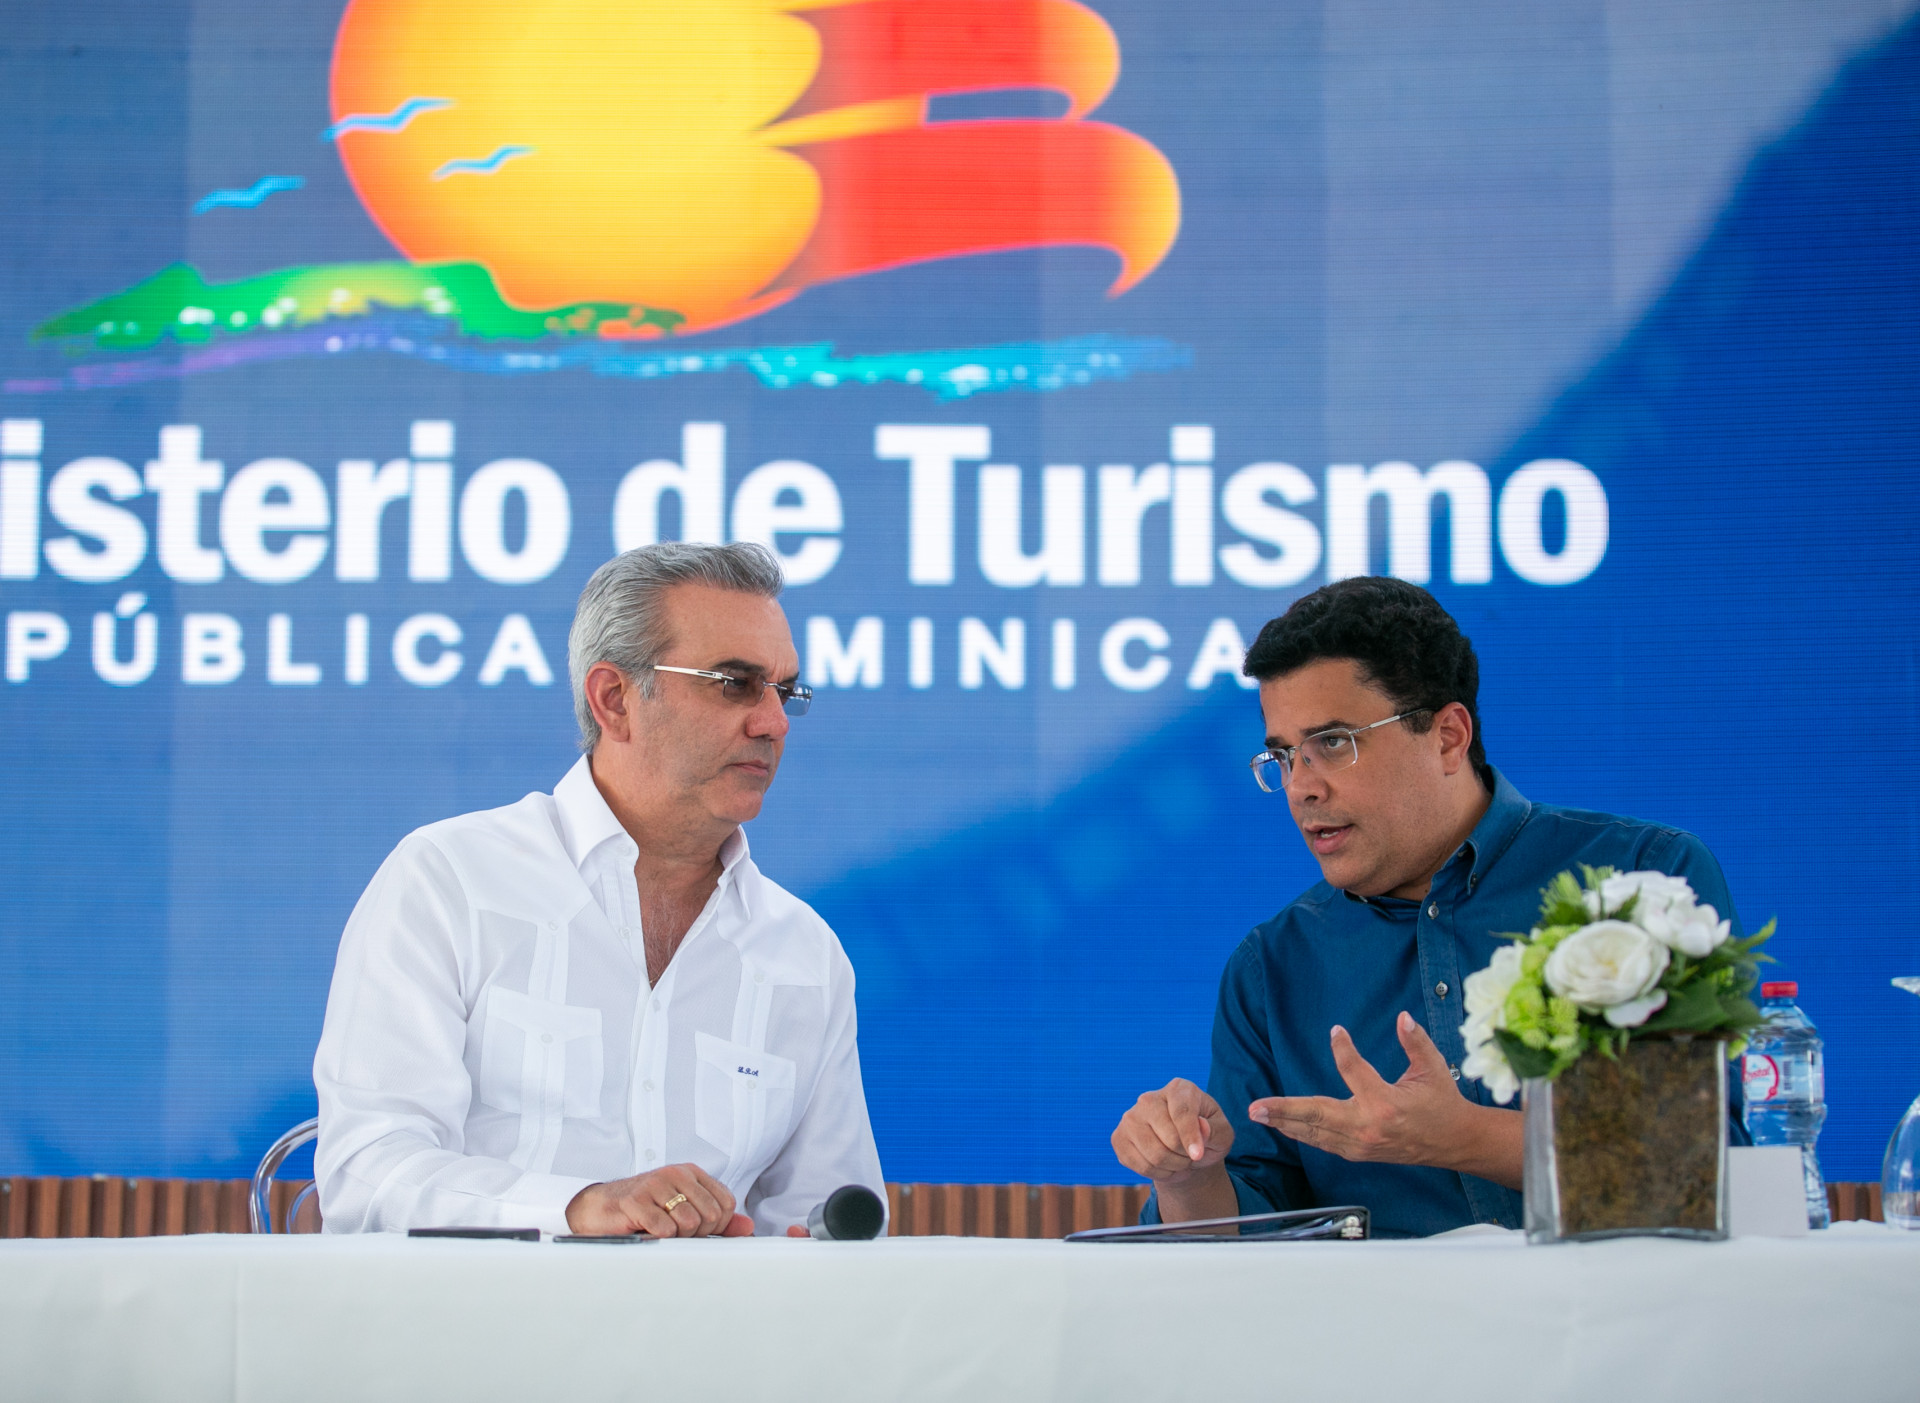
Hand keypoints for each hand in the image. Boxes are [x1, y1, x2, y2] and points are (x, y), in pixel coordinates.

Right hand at [565, 1163, 755, 1236]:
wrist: (598, 1209)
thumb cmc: (643, 1212)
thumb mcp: (683, 1211)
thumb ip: (717, 1221)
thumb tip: (748, 1227)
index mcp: (690, 1173)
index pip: (726, 1203)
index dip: (717, 1226)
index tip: (697, 1230)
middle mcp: (675, 1174)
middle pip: (711, 1215)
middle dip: (697, 1233)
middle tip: (674, 1232)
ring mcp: (655, 1185)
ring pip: (690, 1222)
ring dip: (677, 1237)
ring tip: (659, 1231)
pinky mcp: (636, 1201)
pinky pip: (665, 1229)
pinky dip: (659, 1238)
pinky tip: (647, 1231)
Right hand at [1111, 1077, 1233, 1185]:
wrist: (1184, 1147)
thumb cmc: (1207, 1136)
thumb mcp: (1223, 1134)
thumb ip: (1216, 1130)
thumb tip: (1202, 1127)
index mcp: (1178, 1089)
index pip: (1181, 1112)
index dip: (1190, 1136)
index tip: (1197, 1155)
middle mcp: (1149, 1099)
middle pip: (1169, 1138)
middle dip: (1186, 1156)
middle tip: (1192, 1156)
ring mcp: (1130, 1118)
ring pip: (1154, 1155)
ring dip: (1174, 1167)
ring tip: (1181, 1161)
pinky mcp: (1119, 1138)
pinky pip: (1141, 1166)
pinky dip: (1159, 1174)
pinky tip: (1166, 1166)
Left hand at [1247, 1012, 1519, 1185]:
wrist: (1455, 1142)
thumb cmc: (1442, 1102)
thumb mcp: (1433, 1068)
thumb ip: (1415, 1042)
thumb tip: (1403, 1017)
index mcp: (1385, 1104)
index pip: (1354, 1071)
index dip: (1343, 1049)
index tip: (1336, 1032)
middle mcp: (1367, 1127)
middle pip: (1318, 1116)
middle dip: (1285, 1111)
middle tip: (1256, 1107)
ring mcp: (1361, 1144)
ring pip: (1316, 1134)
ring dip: (1286, 1123)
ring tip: (1259, 1114)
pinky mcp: (1359, 1153)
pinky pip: (1324, 1144)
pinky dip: (1303, 1134)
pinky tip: (1285, 1126)